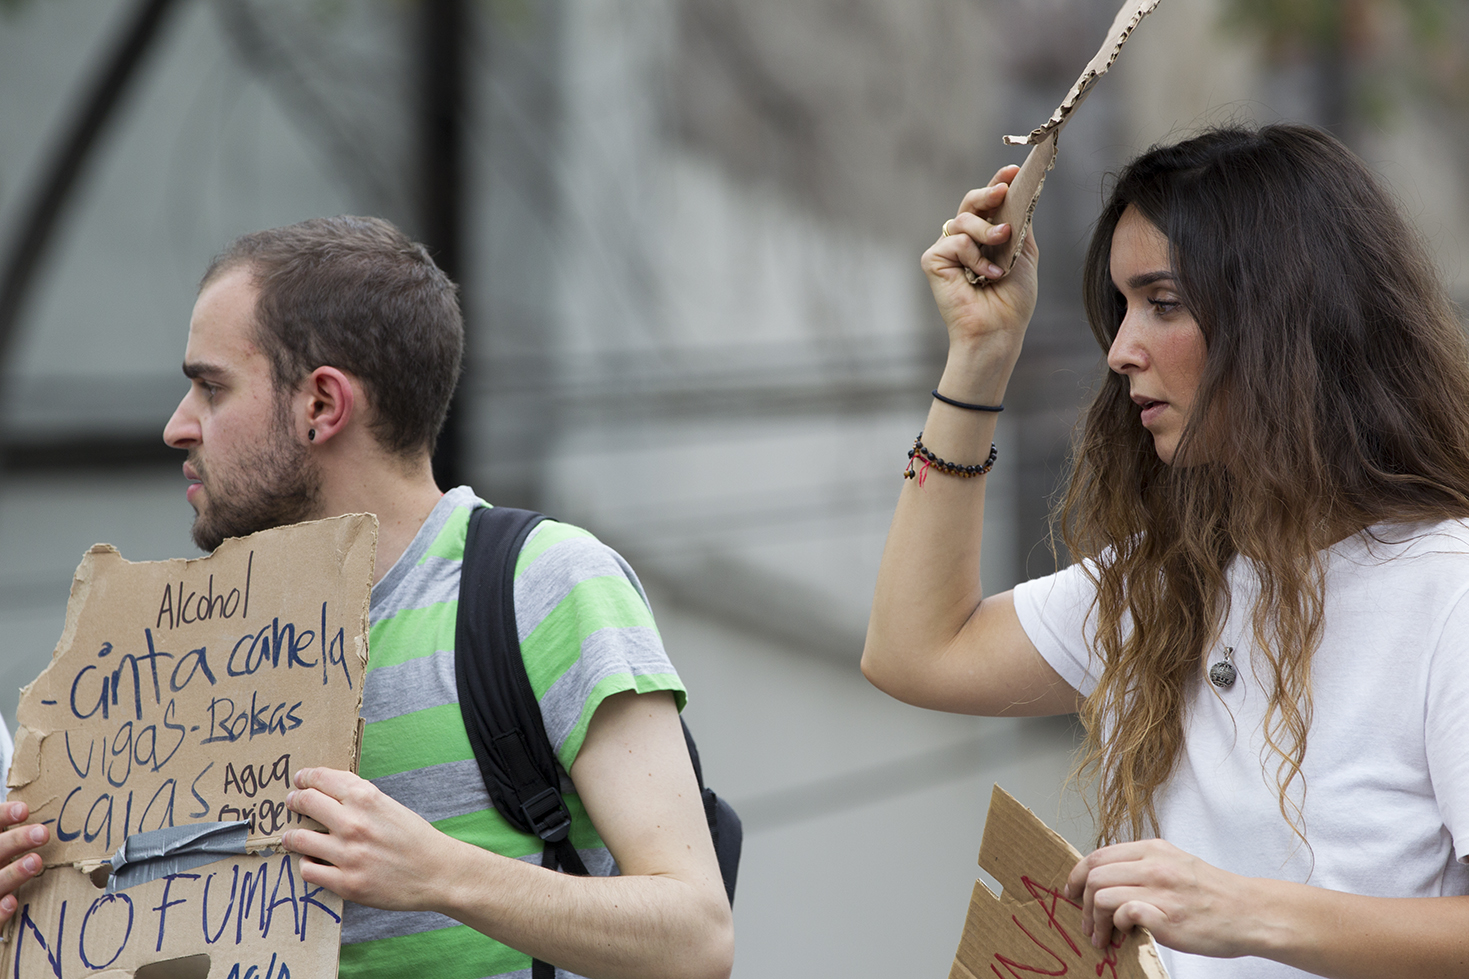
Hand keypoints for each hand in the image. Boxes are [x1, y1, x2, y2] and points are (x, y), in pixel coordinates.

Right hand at [0, 801, 47, 921]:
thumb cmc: (8, 869)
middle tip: (43, 833)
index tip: (24, 810)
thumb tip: (54, 824)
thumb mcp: (12, 852)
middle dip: (15, 841)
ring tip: (35, 861)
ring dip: (12, 873)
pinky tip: (12, 902)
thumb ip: (21, 844)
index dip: (2, 816)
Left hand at [282, 767, 465, 912]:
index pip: (320, 779)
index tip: (300, 781)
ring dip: (293, 836)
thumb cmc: (414, 837)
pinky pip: (308, 870)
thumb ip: (359, 797)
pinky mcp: (346, 884)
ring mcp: (348, 855)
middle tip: (293, 803)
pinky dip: (308, 864)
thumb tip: (327, 790)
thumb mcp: (389, 805)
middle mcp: (353, 823)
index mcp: (366, 798)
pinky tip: (315, 861)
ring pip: (298, 839)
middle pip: (304, 803)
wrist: (437, 873)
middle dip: (295, 801)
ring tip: (294, 837)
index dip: (305, 778)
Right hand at [922, 165, 1040, 358]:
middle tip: (1002, 191)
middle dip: (987, 193)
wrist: (998, 329)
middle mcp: (963, 240)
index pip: (988, 204)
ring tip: (1002, 250)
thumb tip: (1022, 192)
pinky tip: (984, 276)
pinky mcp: (933, 261)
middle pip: (970, 202)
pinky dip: (973, 256)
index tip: (1014, 171)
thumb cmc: (1012, 300)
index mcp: (984, 237)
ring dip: (987, 232)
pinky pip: (955, 242)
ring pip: (963, 220)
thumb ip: (1019, 223)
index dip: (998, 183)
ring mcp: (946, 250)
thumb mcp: (1024, 253)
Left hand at [1065, 838, 1257, 958]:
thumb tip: (1105, 878)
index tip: (1072, 891)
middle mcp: (1153, 865)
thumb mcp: (1175, 863)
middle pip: (1093, 875)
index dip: (1077, 875)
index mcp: (1152, 849)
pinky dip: (1116, 925)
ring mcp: (1160, 891)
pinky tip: (1123, 935)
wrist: (1250, 912)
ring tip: (1101, 936)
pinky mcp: (1167, 918)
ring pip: (1101, 895)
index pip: (1098, 855)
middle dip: (1081, 902)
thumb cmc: (1212, 893)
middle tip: (1086, 922)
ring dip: (1094, 919)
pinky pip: (1123, 914)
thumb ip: (1142, 865)